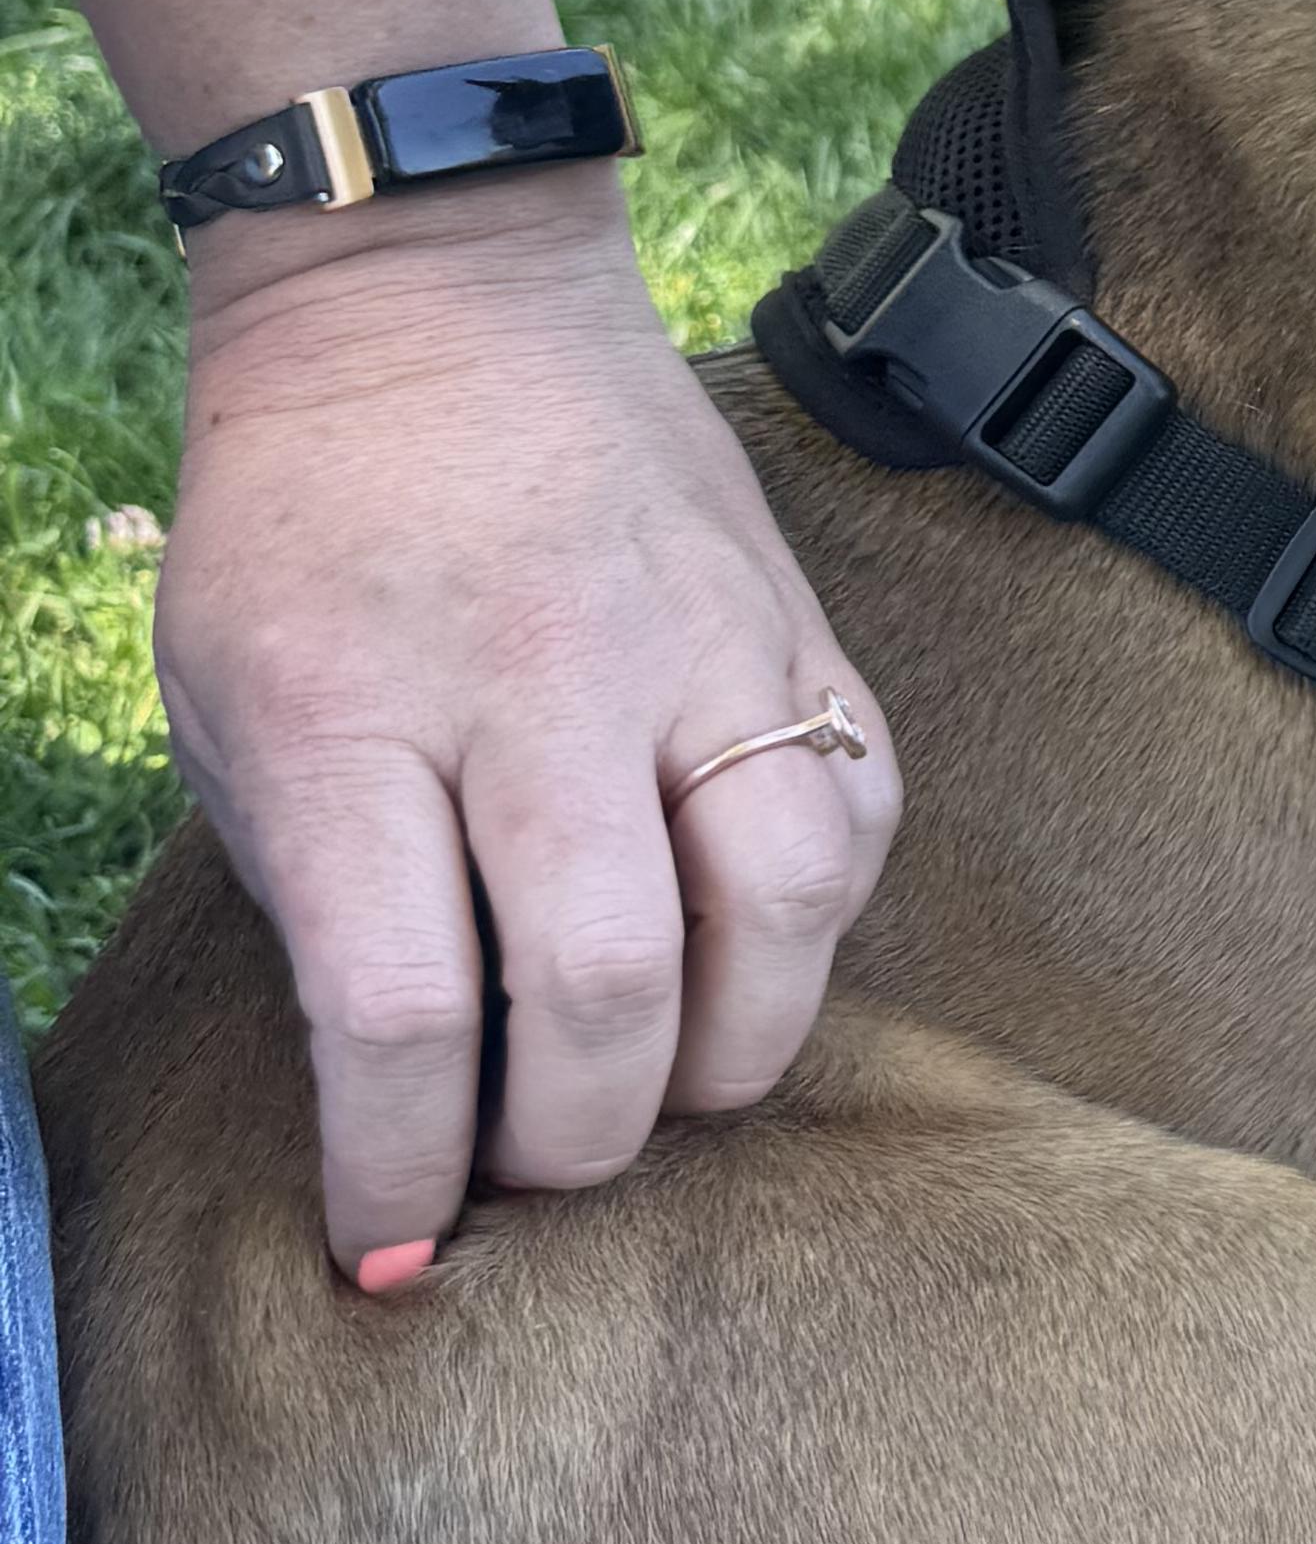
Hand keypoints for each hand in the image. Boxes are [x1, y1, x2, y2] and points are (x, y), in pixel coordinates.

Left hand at [151, 186, 898, 1271]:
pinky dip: (810, 923)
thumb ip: (322, 898)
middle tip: (531, 1160)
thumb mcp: (232, 713)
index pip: (401, 1007)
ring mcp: (693, 642)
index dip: (401, 1170)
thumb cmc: (306, 533)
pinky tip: (741, 940)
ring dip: (726, 1049)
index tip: (392, 1244)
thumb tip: (419, 1099)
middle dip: (575, 1140)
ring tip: (661, 1071)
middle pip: (610, 985)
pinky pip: (856, 817)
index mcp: (350, 710)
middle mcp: (537, 679)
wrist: (433, 299)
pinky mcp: (796, 626)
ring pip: (782, 908)